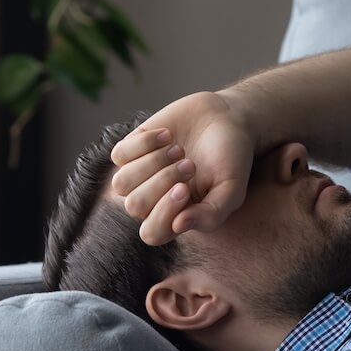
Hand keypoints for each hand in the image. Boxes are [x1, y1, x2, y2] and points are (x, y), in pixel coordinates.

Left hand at [110, 91, 254, 244]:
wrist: (225, 117)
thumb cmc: (230, 158)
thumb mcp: (232, 190)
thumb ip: (211, 215)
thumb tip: (179, 226)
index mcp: (175, 217)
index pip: (152, 233)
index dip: (164, 212)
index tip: (185, 187)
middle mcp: (153, 201)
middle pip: (135, 206)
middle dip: (163, 181)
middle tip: (189, 165)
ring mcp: (139, 176)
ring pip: (122, 183)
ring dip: (153, 163)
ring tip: (178, 150)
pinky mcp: (130, 149)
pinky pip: (119, 156)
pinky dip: (145, 143)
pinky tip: (167, 135)